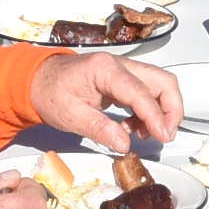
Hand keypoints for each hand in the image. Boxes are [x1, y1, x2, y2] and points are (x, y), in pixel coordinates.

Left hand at [28, 52, 184, 150]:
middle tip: (166, 134)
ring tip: (147, 134)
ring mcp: (123, 71)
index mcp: (105, 69)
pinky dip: (149, 111)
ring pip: (159, 85)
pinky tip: (134, 128)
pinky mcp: (123, 80)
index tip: (163, 136)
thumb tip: (124, 144)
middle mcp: (120, 65)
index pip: (141, 92)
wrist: (37, 81)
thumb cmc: (50, 93)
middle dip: (171, 109)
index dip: (155, 116)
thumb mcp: (70, 116)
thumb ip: (100, 129)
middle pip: (162, 81)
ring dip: (162, 111)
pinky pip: (148, 92)